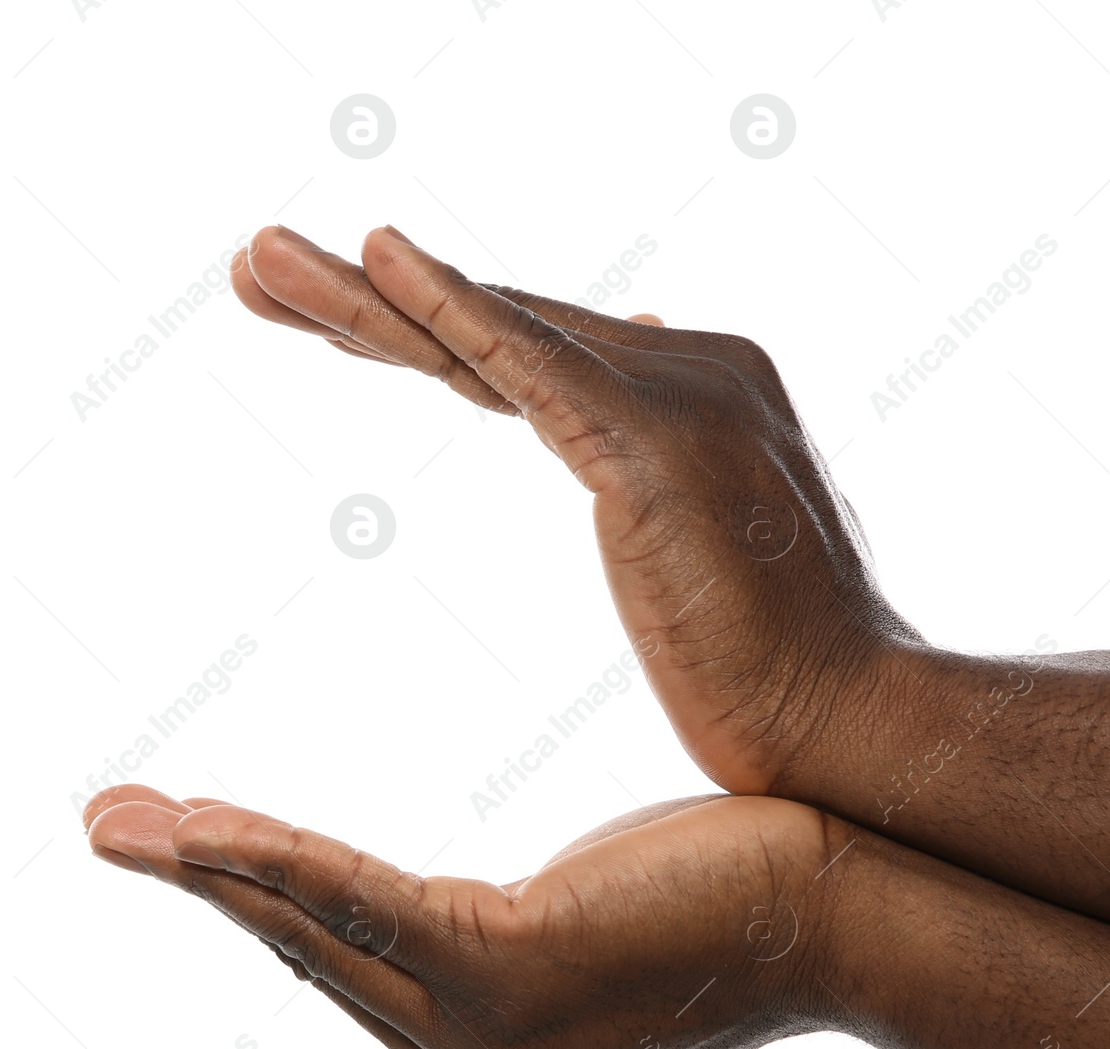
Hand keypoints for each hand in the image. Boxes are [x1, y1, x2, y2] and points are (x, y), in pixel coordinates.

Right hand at [84, 783, 855, 1048]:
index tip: (197, 845)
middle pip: (320, 960)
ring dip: (210, 872)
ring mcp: (492, 1045)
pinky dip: (273, 862)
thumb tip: (459, 920)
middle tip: (112, 825)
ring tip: (117, 824)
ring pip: (324, 938)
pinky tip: (194, 828)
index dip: (265, 903)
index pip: (357, 973)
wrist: (846, 901)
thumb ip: (504, 946)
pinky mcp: (510, 976)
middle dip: (207, 890)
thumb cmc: (726, 895)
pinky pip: (365, 908)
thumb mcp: (588, 927)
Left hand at [234, 224, 921, 797]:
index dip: (423, 329)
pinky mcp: (656, 448)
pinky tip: (372, 256)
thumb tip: (619, 444)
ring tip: (260, 262)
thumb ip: (656, 480)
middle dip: (366, 299)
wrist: (852, 730)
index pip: (529, 350)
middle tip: (256, 266)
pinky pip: (528, 363)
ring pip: (495, 332)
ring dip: (367, 294)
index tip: (324, 316)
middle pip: (498, 324)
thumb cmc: (774, 671)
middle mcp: (690, 368)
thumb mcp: (702, 551)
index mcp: (695, 391)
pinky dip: (448, 309)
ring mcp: (679, 397)